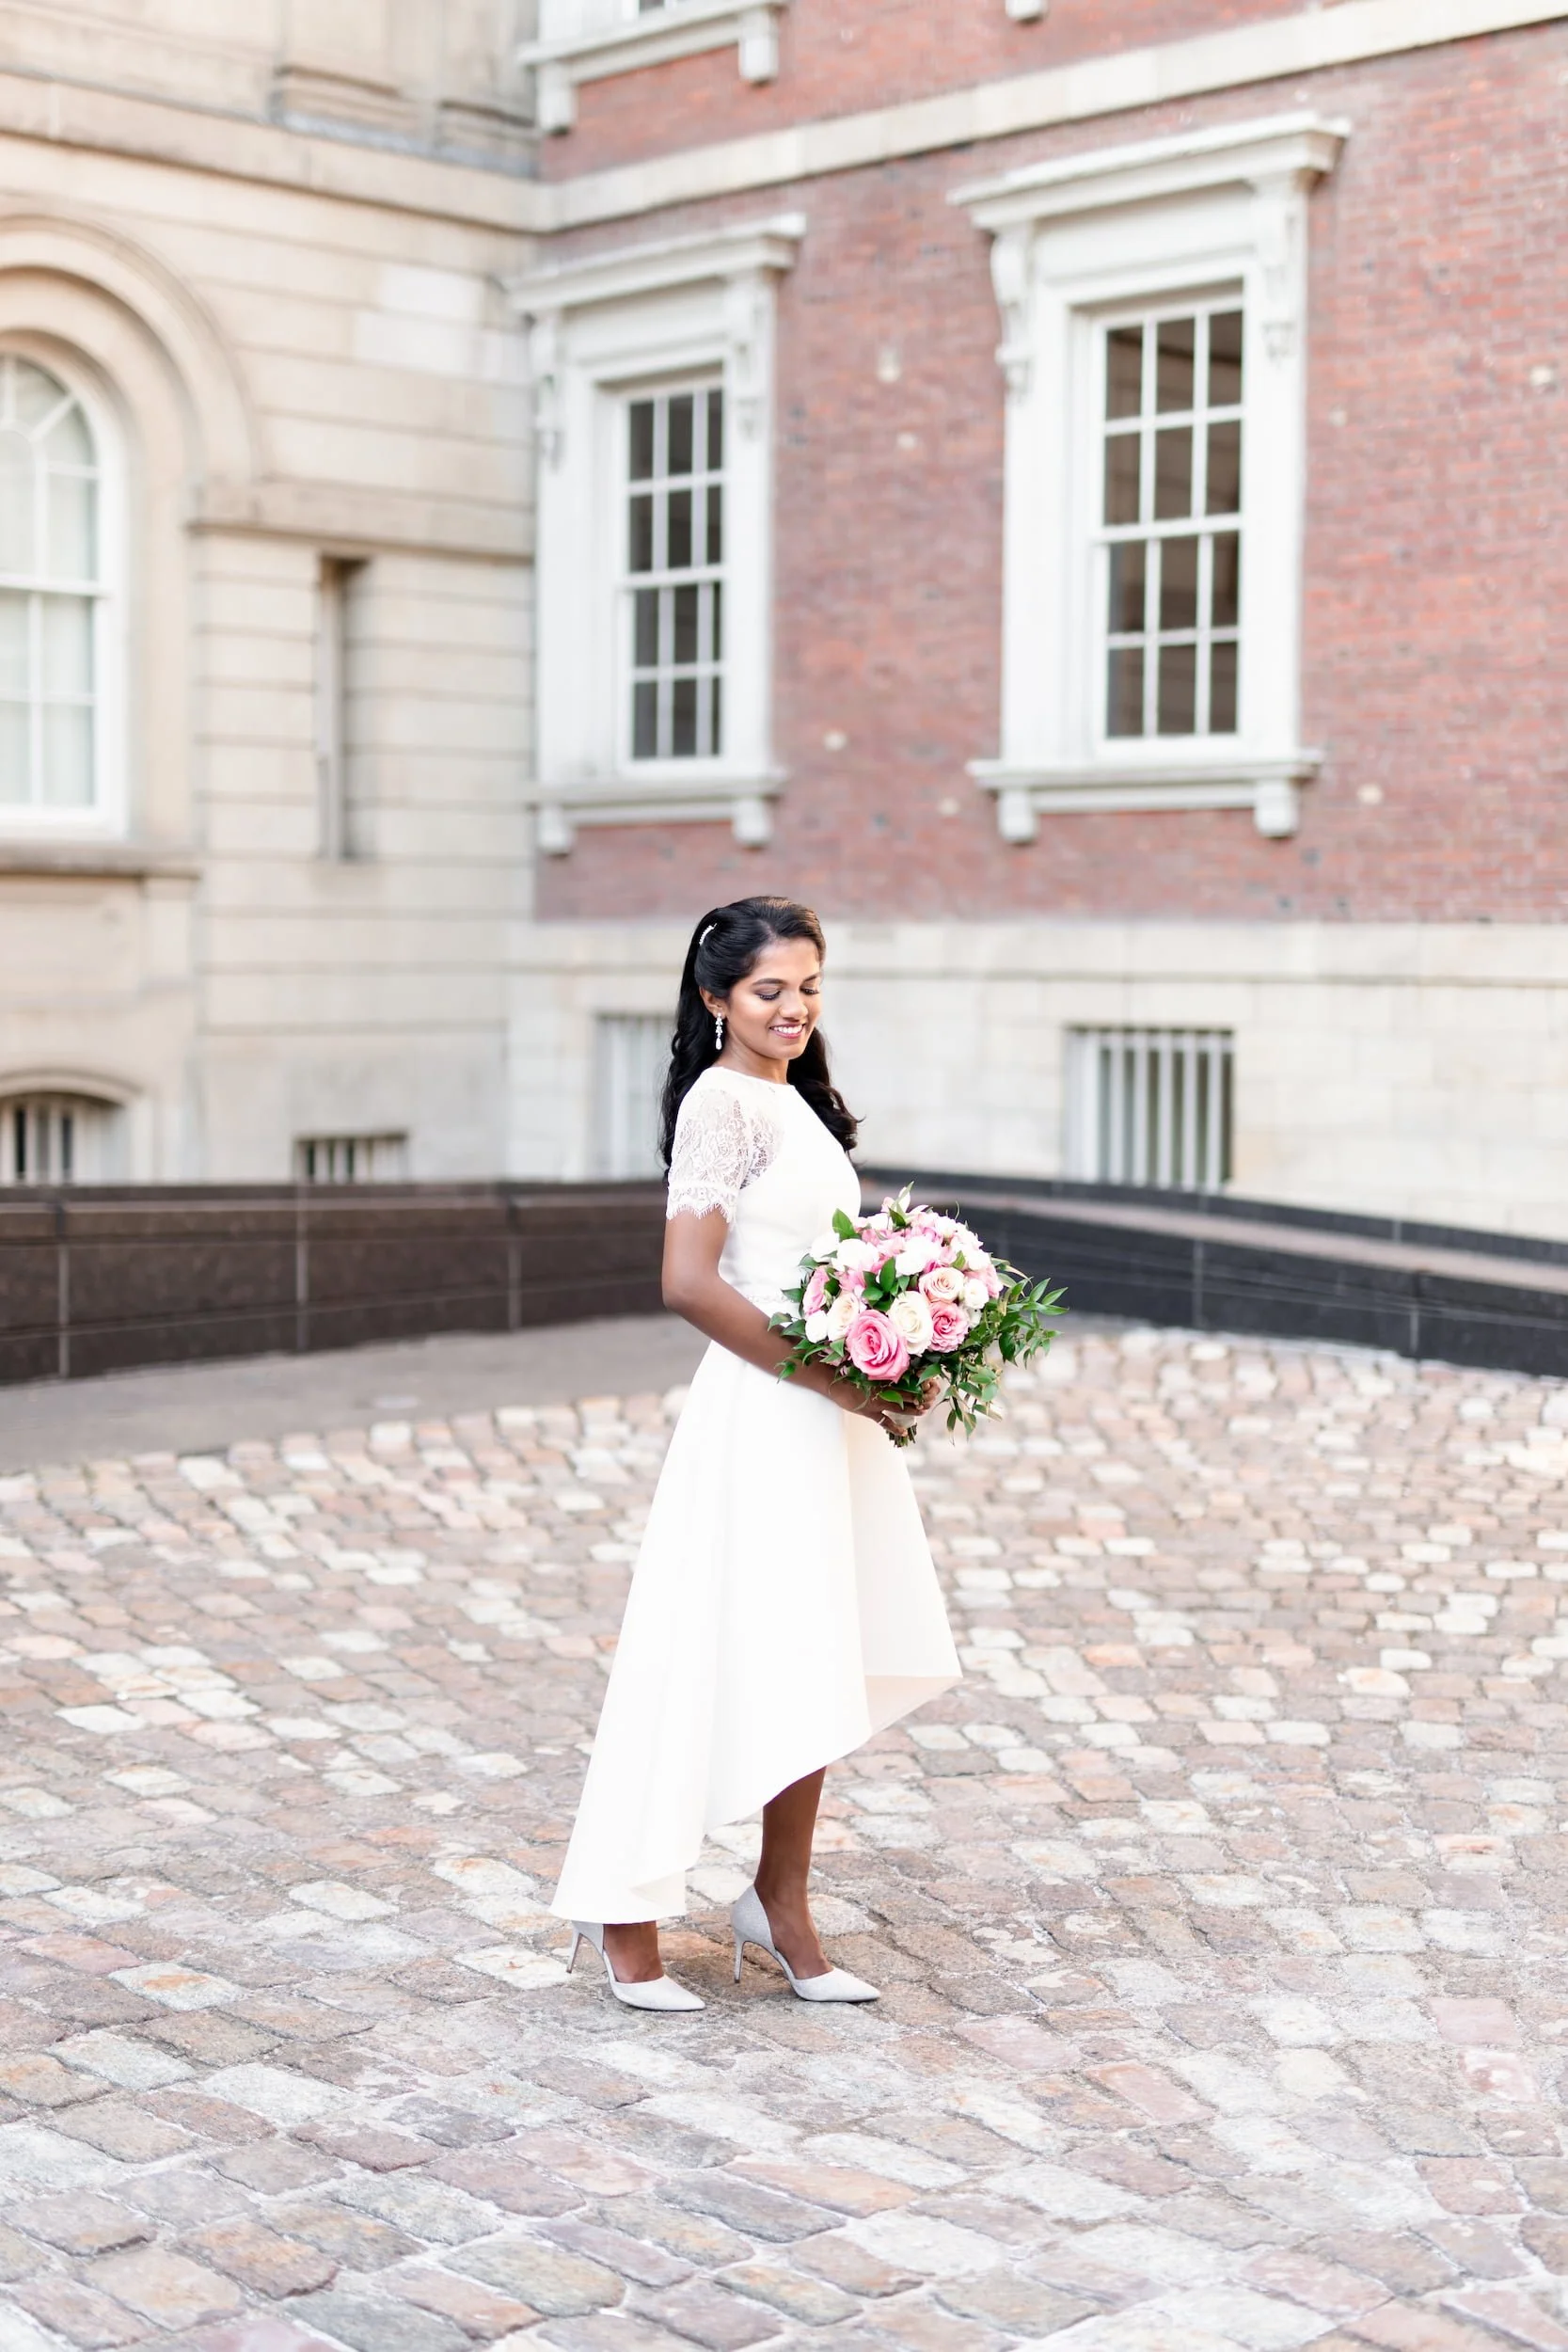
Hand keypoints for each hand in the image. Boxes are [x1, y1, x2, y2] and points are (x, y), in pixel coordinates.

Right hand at [818, 1369, 940, 1441]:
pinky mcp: (870, 1412)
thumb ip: (881, 1368)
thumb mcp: (866, 1368)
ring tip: (923, 1411)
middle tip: (930, 1399)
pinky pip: (885, 1422)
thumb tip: (893, 1364)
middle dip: (919, 1397)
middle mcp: (882, 1390)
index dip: (918, 1382)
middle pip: (906, 1394)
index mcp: (882, 1378)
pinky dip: (895, 1427)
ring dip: (913, 1410)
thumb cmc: (848, 1373)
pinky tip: (904, 1432)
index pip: (906, 1379)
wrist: (834, 1383)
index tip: (929, 1382)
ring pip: (899, 1407)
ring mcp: (876, 1402)